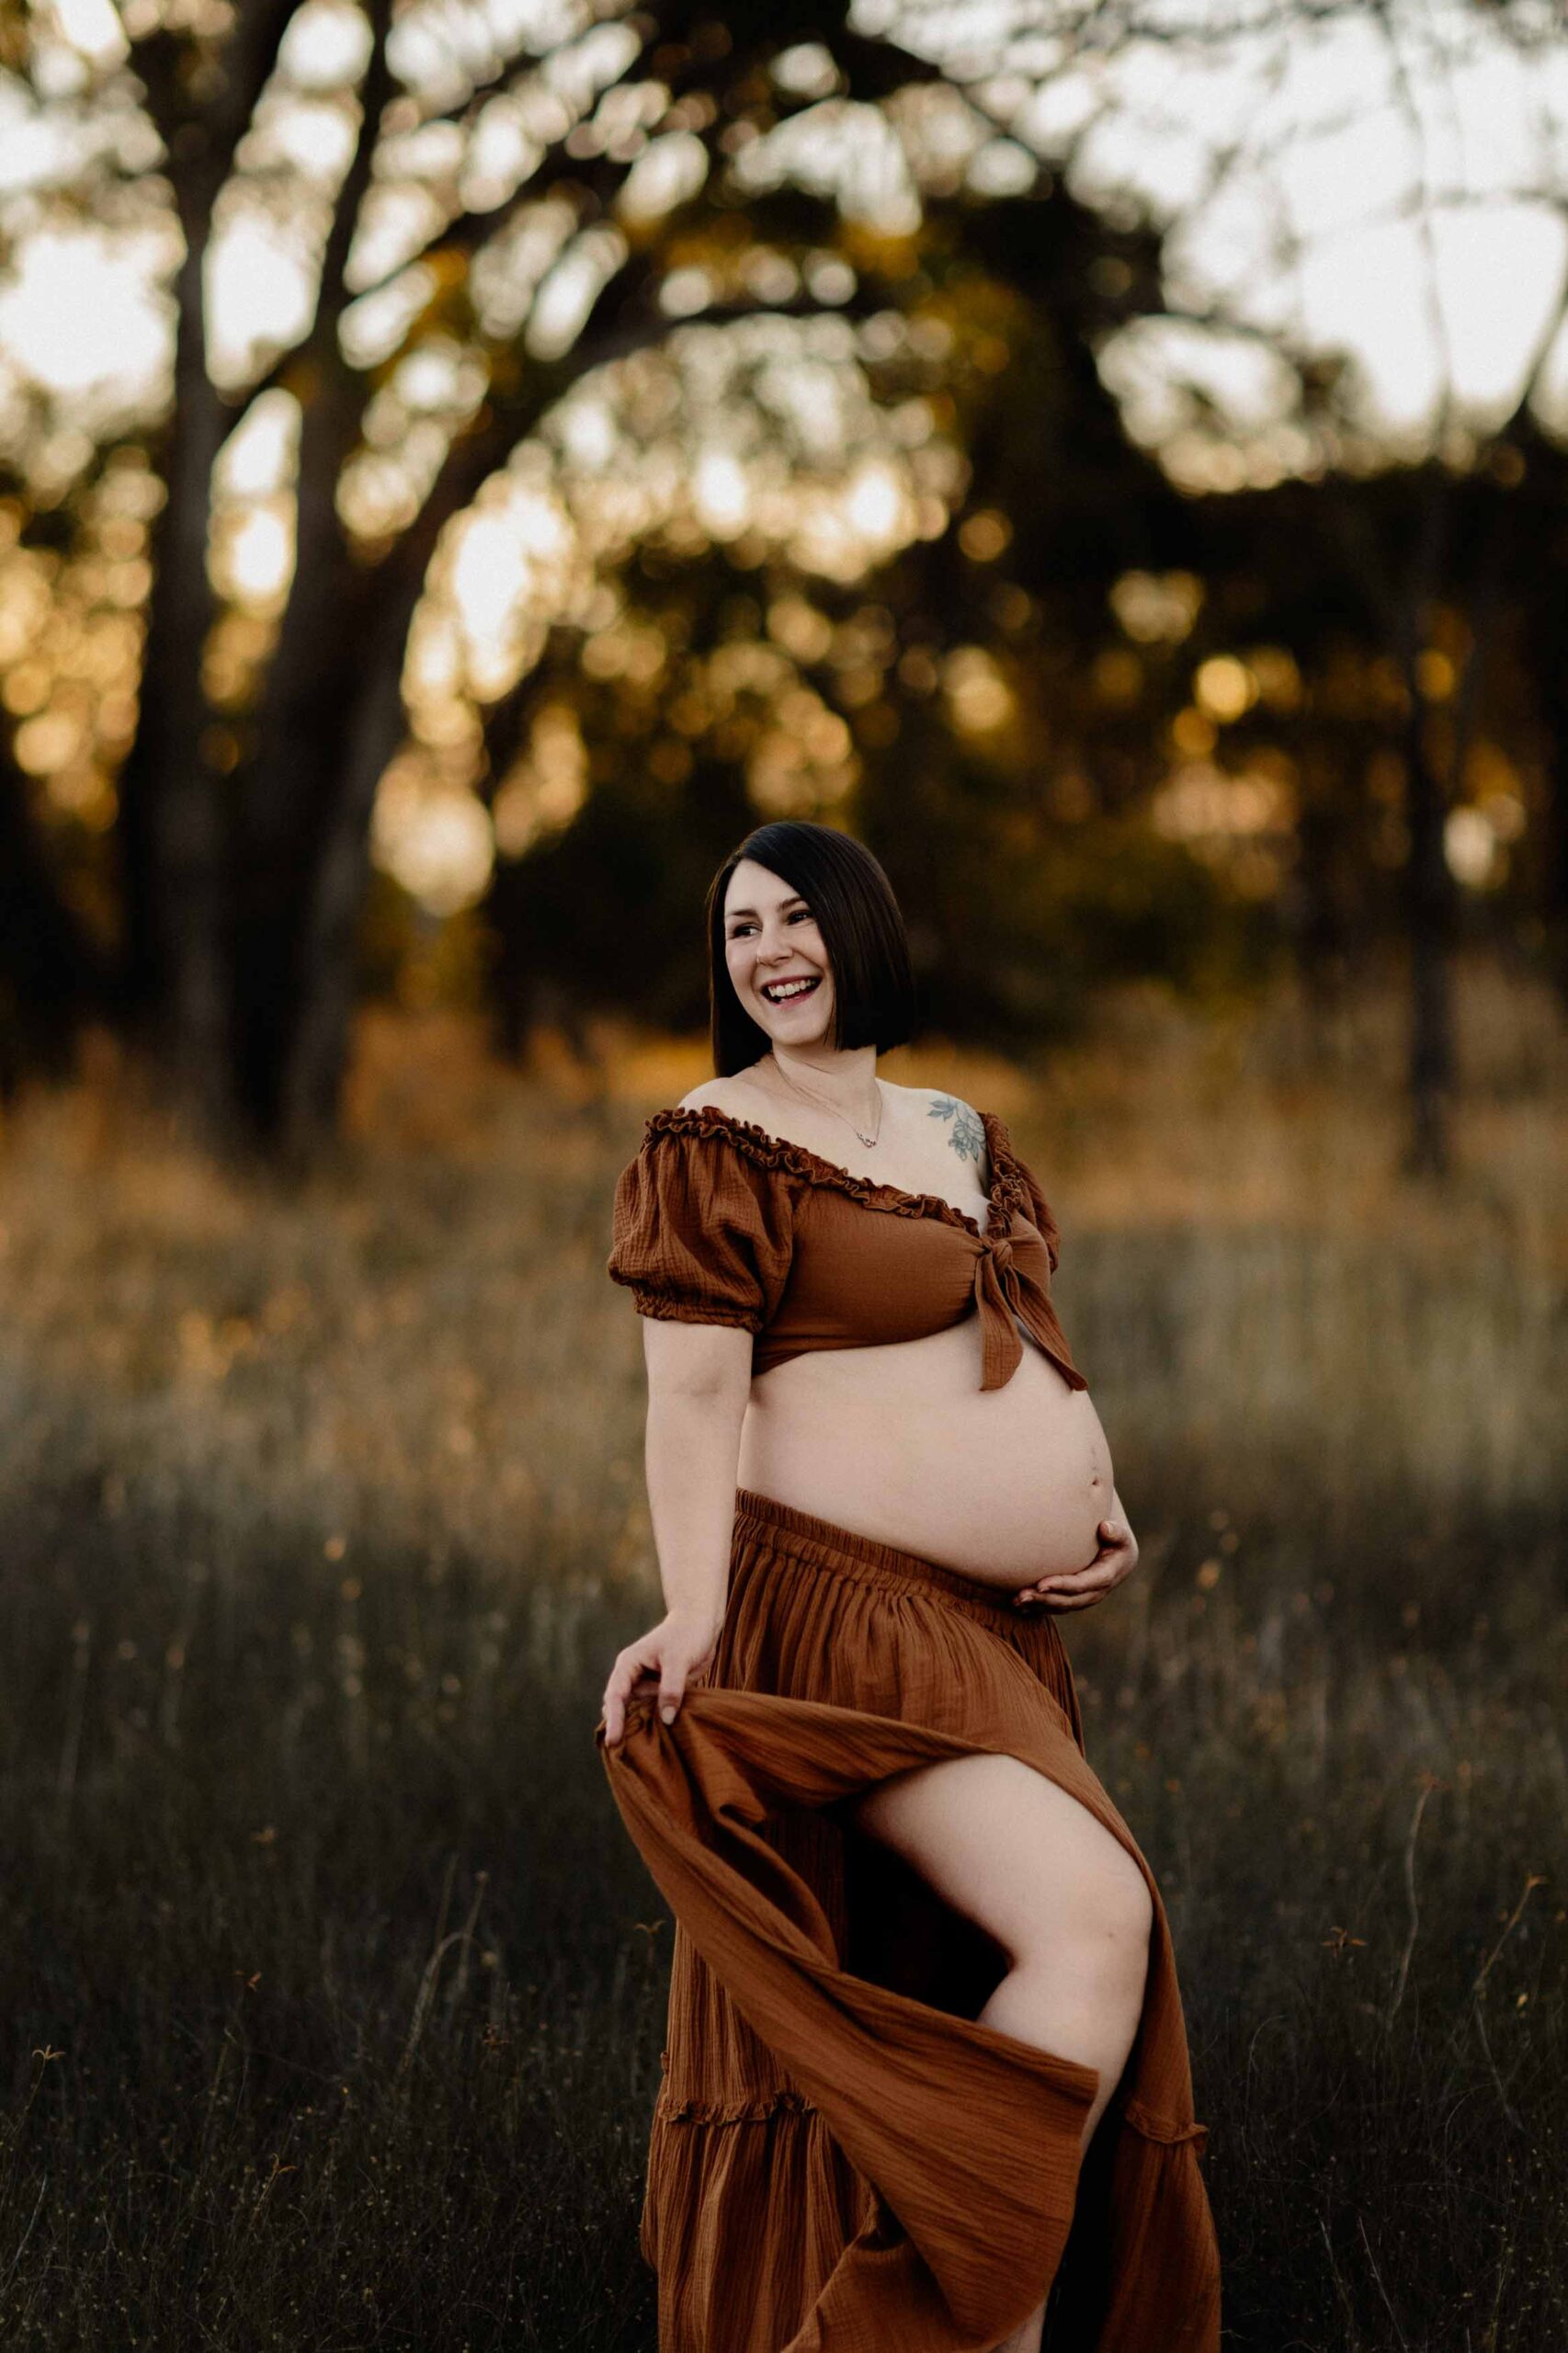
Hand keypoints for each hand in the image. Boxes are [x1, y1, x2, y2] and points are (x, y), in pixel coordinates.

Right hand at [600, 1609, 721, 1745]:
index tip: (613, 1741)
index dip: (613, 1719)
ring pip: (638, 1712)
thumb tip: (666, 1719)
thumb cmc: (687, 1634)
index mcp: (628, 1665)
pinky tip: (662, 1740)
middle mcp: (633, 1677)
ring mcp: (647, 1685)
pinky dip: (657, 1724)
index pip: (615, 1696)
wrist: (701, 1623)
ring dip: (640, 1728)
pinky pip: (655, 1711)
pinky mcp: (661, 1691)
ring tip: (641, 1754)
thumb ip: (671, 1688)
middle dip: (622, 1728)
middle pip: (621, 1708)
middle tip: (622, 1756)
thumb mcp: (679, 1659)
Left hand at [1011, 1517, 1138, 1613]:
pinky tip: (1019, 1606)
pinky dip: (1038, 1608)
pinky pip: (1056, 1606)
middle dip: (1045, 1599)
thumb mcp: (1121, 1535)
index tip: (1041, 1584)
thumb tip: (1105, 1527)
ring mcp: (1085, 1598)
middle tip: (1022, 1595)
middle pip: (1069, 1600)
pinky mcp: (1074, 1599)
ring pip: (1060, 1606)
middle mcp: (1096, 1592)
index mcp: (1107, 1576)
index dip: (1063, 1586)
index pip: (1084, 1584)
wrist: (1117, 1553)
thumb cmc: (1116, 1539)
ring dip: (1038, 1605)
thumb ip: (1116, 1531)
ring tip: (1016, 1600)